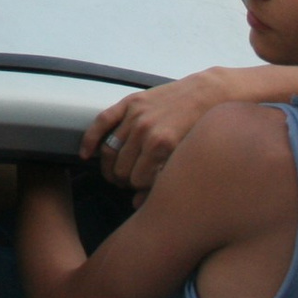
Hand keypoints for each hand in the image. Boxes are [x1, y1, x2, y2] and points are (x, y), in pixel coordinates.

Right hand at [81, 70, 244, 191]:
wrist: (212, 94)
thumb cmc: (204, 128)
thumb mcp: (191, 157)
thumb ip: (164, 180)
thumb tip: (138, 204)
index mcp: (162, 145)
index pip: (137, 180)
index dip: (140, 188)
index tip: (144, 190)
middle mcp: (145, 129)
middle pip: (121, 167)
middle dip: (124, 180)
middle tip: (129, 184)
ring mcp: (136, 115)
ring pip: (110, 149)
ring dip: (109, 167)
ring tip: (115, 175)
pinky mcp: (131, 102)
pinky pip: (102, 121)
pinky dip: (90, 139)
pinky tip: (86, 154)